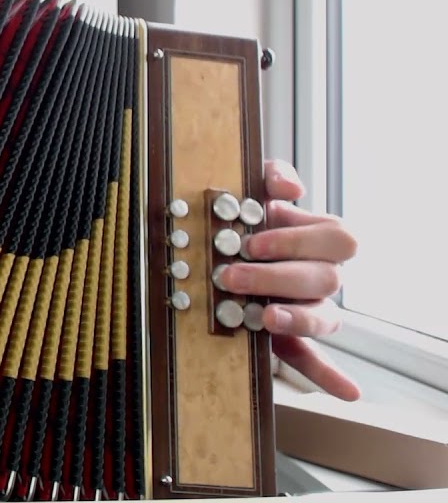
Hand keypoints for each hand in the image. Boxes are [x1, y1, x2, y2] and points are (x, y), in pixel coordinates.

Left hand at [213, 159, 360, 400]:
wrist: (220, 247)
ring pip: (323, 317)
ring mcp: (310, 307)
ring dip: (295, 318)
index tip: (252, 243)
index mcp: (321, 238)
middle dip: (276, 277)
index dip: (297, 239)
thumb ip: (272, 176)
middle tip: (231, 275)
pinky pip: (315, 359)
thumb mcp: (253, 186)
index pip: (336, 238)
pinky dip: (330, 376)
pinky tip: (349, 393)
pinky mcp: (291, 337)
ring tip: (264, 317)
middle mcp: (323, 274)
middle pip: (324, 278)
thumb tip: (289, 189)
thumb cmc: (244, 214)